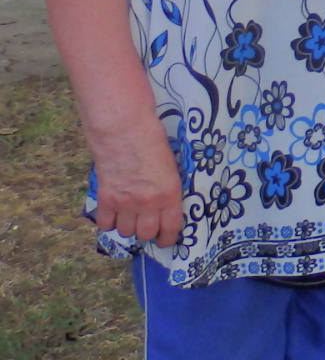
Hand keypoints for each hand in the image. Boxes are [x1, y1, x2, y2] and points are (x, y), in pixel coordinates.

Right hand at [91, 117, 184, 246]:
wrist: (125, 133)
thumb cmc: (153, 144)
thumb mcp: (171, 168)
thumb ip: (168, 190)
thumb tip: (165, 207)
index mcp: (169, 195)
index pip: (170, 228)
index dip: (168, 239)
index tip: (165, 240)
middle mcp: (147, 204)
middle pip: (145, 234)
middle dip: (147, 232)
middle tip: (147, 225)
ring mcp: (124, 203)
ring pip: (125, 231)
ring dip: (128, 227)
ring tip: (130, 217)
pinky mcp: (105, 199)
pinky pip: (105, 224)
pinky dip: (109, 222)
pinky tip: (113, 214)